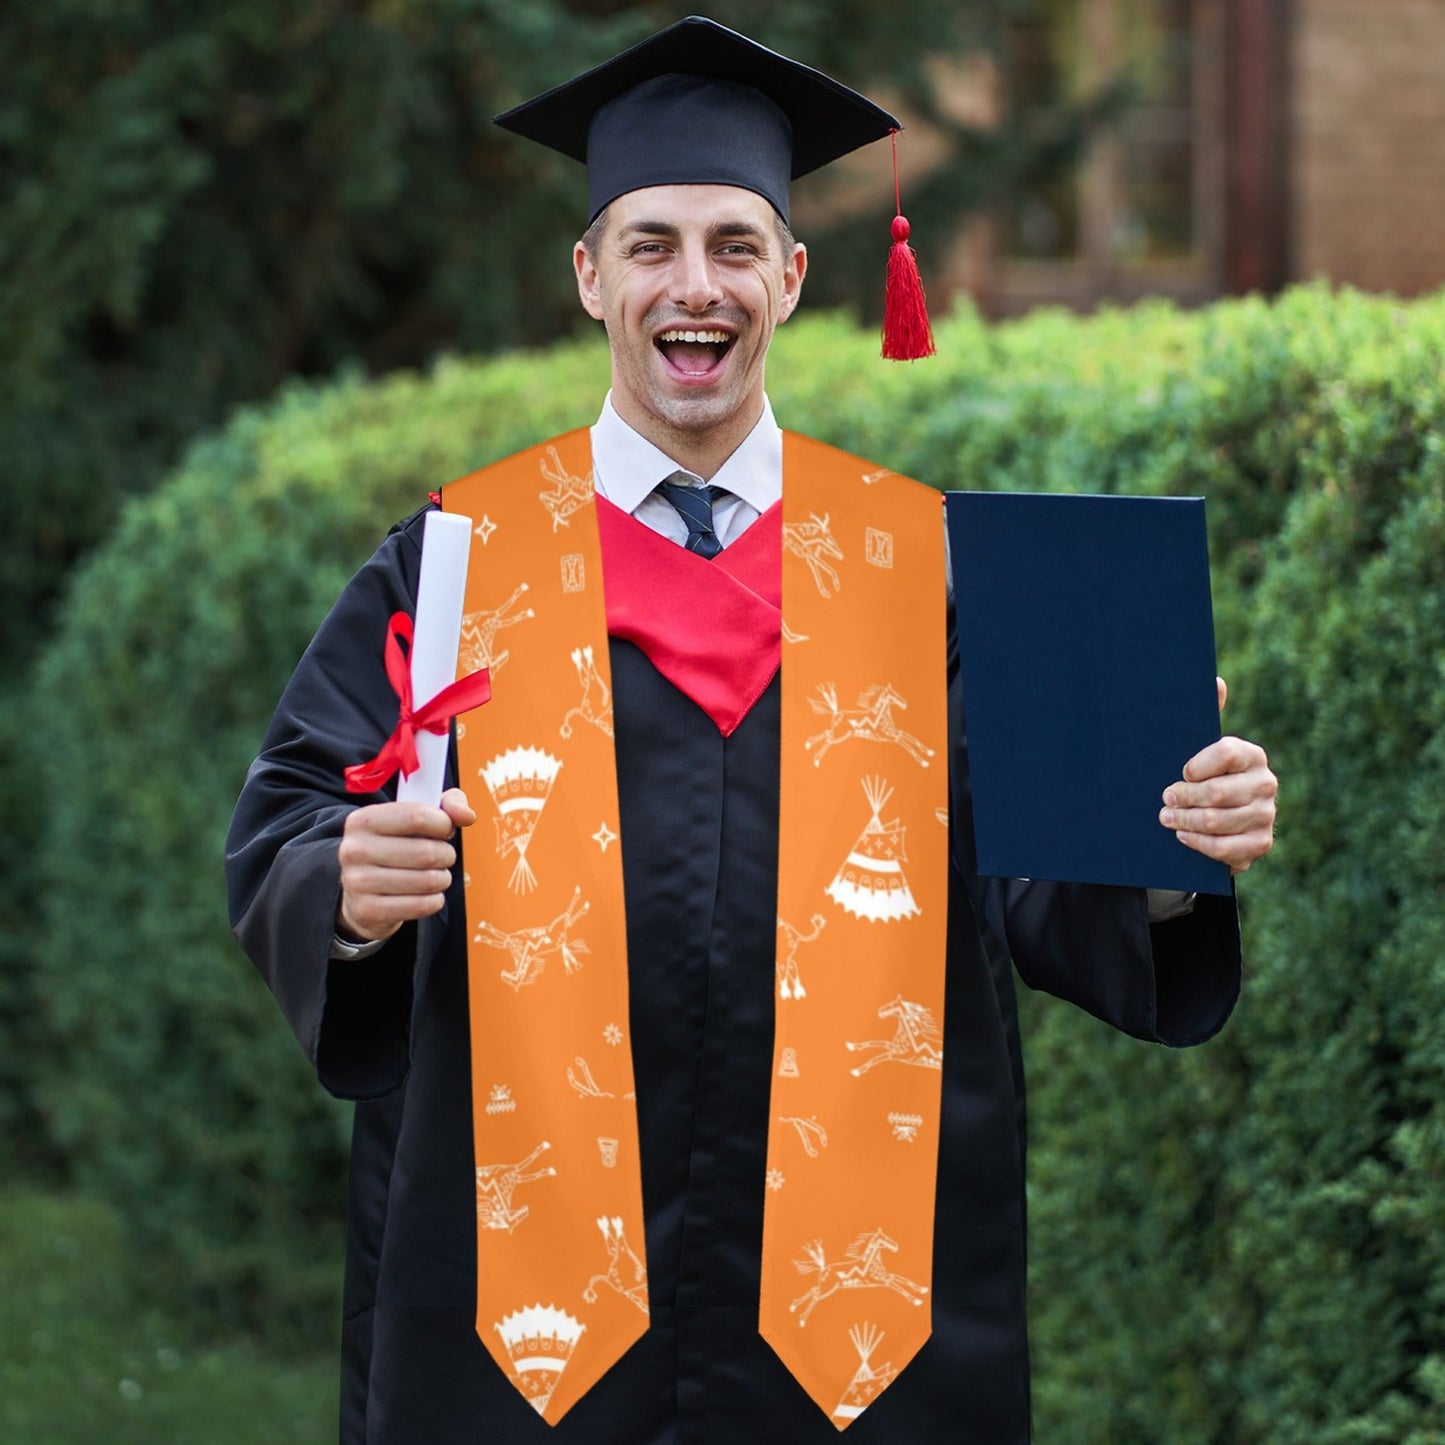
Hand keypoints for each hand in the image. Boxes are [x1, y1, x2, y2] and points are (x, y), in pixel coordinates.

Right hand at [336, 787, 475, 942]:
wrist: (362, 892)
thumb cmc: (397, 847)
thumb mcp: (416, 817)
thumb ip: (447, 805)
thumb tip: (467, 815)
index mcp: (363, 820)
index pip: (417, 816)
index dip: (443, 824)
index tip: (446, 830)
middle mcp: (354, 849)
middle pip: (426, 852)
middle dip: (446, 855)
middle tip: (443, 857)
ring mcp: (357, 882)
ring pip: (427, 881)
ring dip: (442, 879)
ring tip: (436, 876)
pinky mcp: (367, 910)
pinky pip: (421, 905)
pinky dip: (434, 901)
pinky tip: (428, 895)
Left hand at [1159, 678, 1276, 873]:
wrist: (1219, 820)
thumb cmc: (1203, 777)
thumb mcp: (1199, 748)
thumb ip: (1206, 715)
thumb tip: (1216, 681)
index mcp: (1251, 755)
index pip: (1225, 753)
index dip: (1196, 765)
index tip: (1180, 772)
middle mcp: (1265, 783)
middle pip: (1218, 792)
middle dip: (1183, 797)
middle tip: (1164, 799)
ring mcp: (1266, 815)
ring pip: (1217, 821)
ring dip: (1185, 821)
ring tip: (1166, 818)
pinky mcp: (1260, 843)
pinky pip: (1225, 848)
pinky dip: (1199, 843)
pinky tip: (1183, 836)